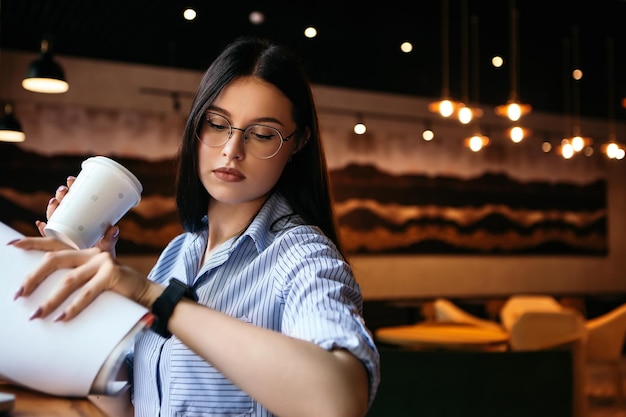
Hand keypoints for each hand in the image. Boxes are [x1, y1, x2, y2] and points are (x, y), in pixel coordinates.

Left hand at [10, 237, 157, 320]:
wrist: (146, 294)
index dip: (32, 242)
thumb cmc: (117, 290)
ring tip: (37, 315)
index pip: (53, 245)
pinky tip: (62, 318)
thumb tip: (51, 300)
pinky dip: (73, 307)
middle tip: (18, 294)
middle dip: (33, 277)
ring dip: (50, 300)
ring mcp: (102, 262)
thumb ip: (77, 281)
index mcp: (84, 253)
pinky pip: (87, 293)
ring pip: (68, 281)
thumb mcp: (95, 281)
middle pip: (54, 260)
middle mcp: (92, 253)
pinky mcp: (111, 275)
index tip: (11, 244)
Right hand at [36, 176, 119, 255]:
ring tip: (55, 201)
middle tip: (64, 189)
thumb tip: (114, 228)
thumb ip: (110, 239)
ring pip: (54, 217)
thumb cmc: (103, 257)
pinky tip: (40, 223)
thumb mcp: (107, 246)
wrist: (100, 274)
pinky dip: (42, 230)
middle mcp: (70, 227)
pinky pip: (48, 236)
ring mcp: (63, 235)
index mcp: (81, 222)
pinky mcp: (59, 247)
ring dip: (52, 208)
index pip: (74, 202)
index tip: (72, 179)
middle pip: (63, 207)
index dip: (71, 190)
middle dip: (61, 196)